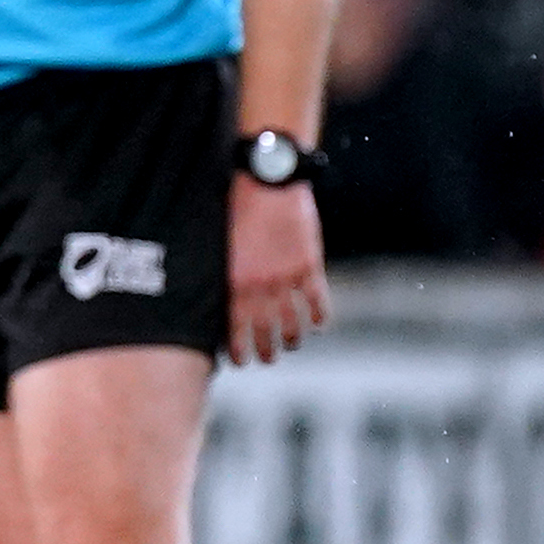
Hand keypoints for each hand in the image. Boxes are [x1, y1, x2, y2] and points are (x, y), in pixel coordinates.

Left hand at [225, 176, 328, 364]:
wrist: (268, 182)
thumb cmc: (237, 207)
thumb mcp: (223, 243)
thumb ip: (227, 272)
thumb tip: (226, 297)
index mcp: (234, 280)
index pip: (235, 326)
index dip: (239, 347)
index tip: (241, 361)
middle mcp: (260, 284)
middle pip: (265, 328)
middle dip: (267, 349)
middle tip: (268, 359)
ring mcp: (287, 276)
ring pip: (293, 320)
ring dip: (293, 337)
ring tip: (291, 344)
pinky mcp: (309, 265)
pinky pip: (318, 300)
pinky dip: (320, 316)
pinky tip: (319, 325)